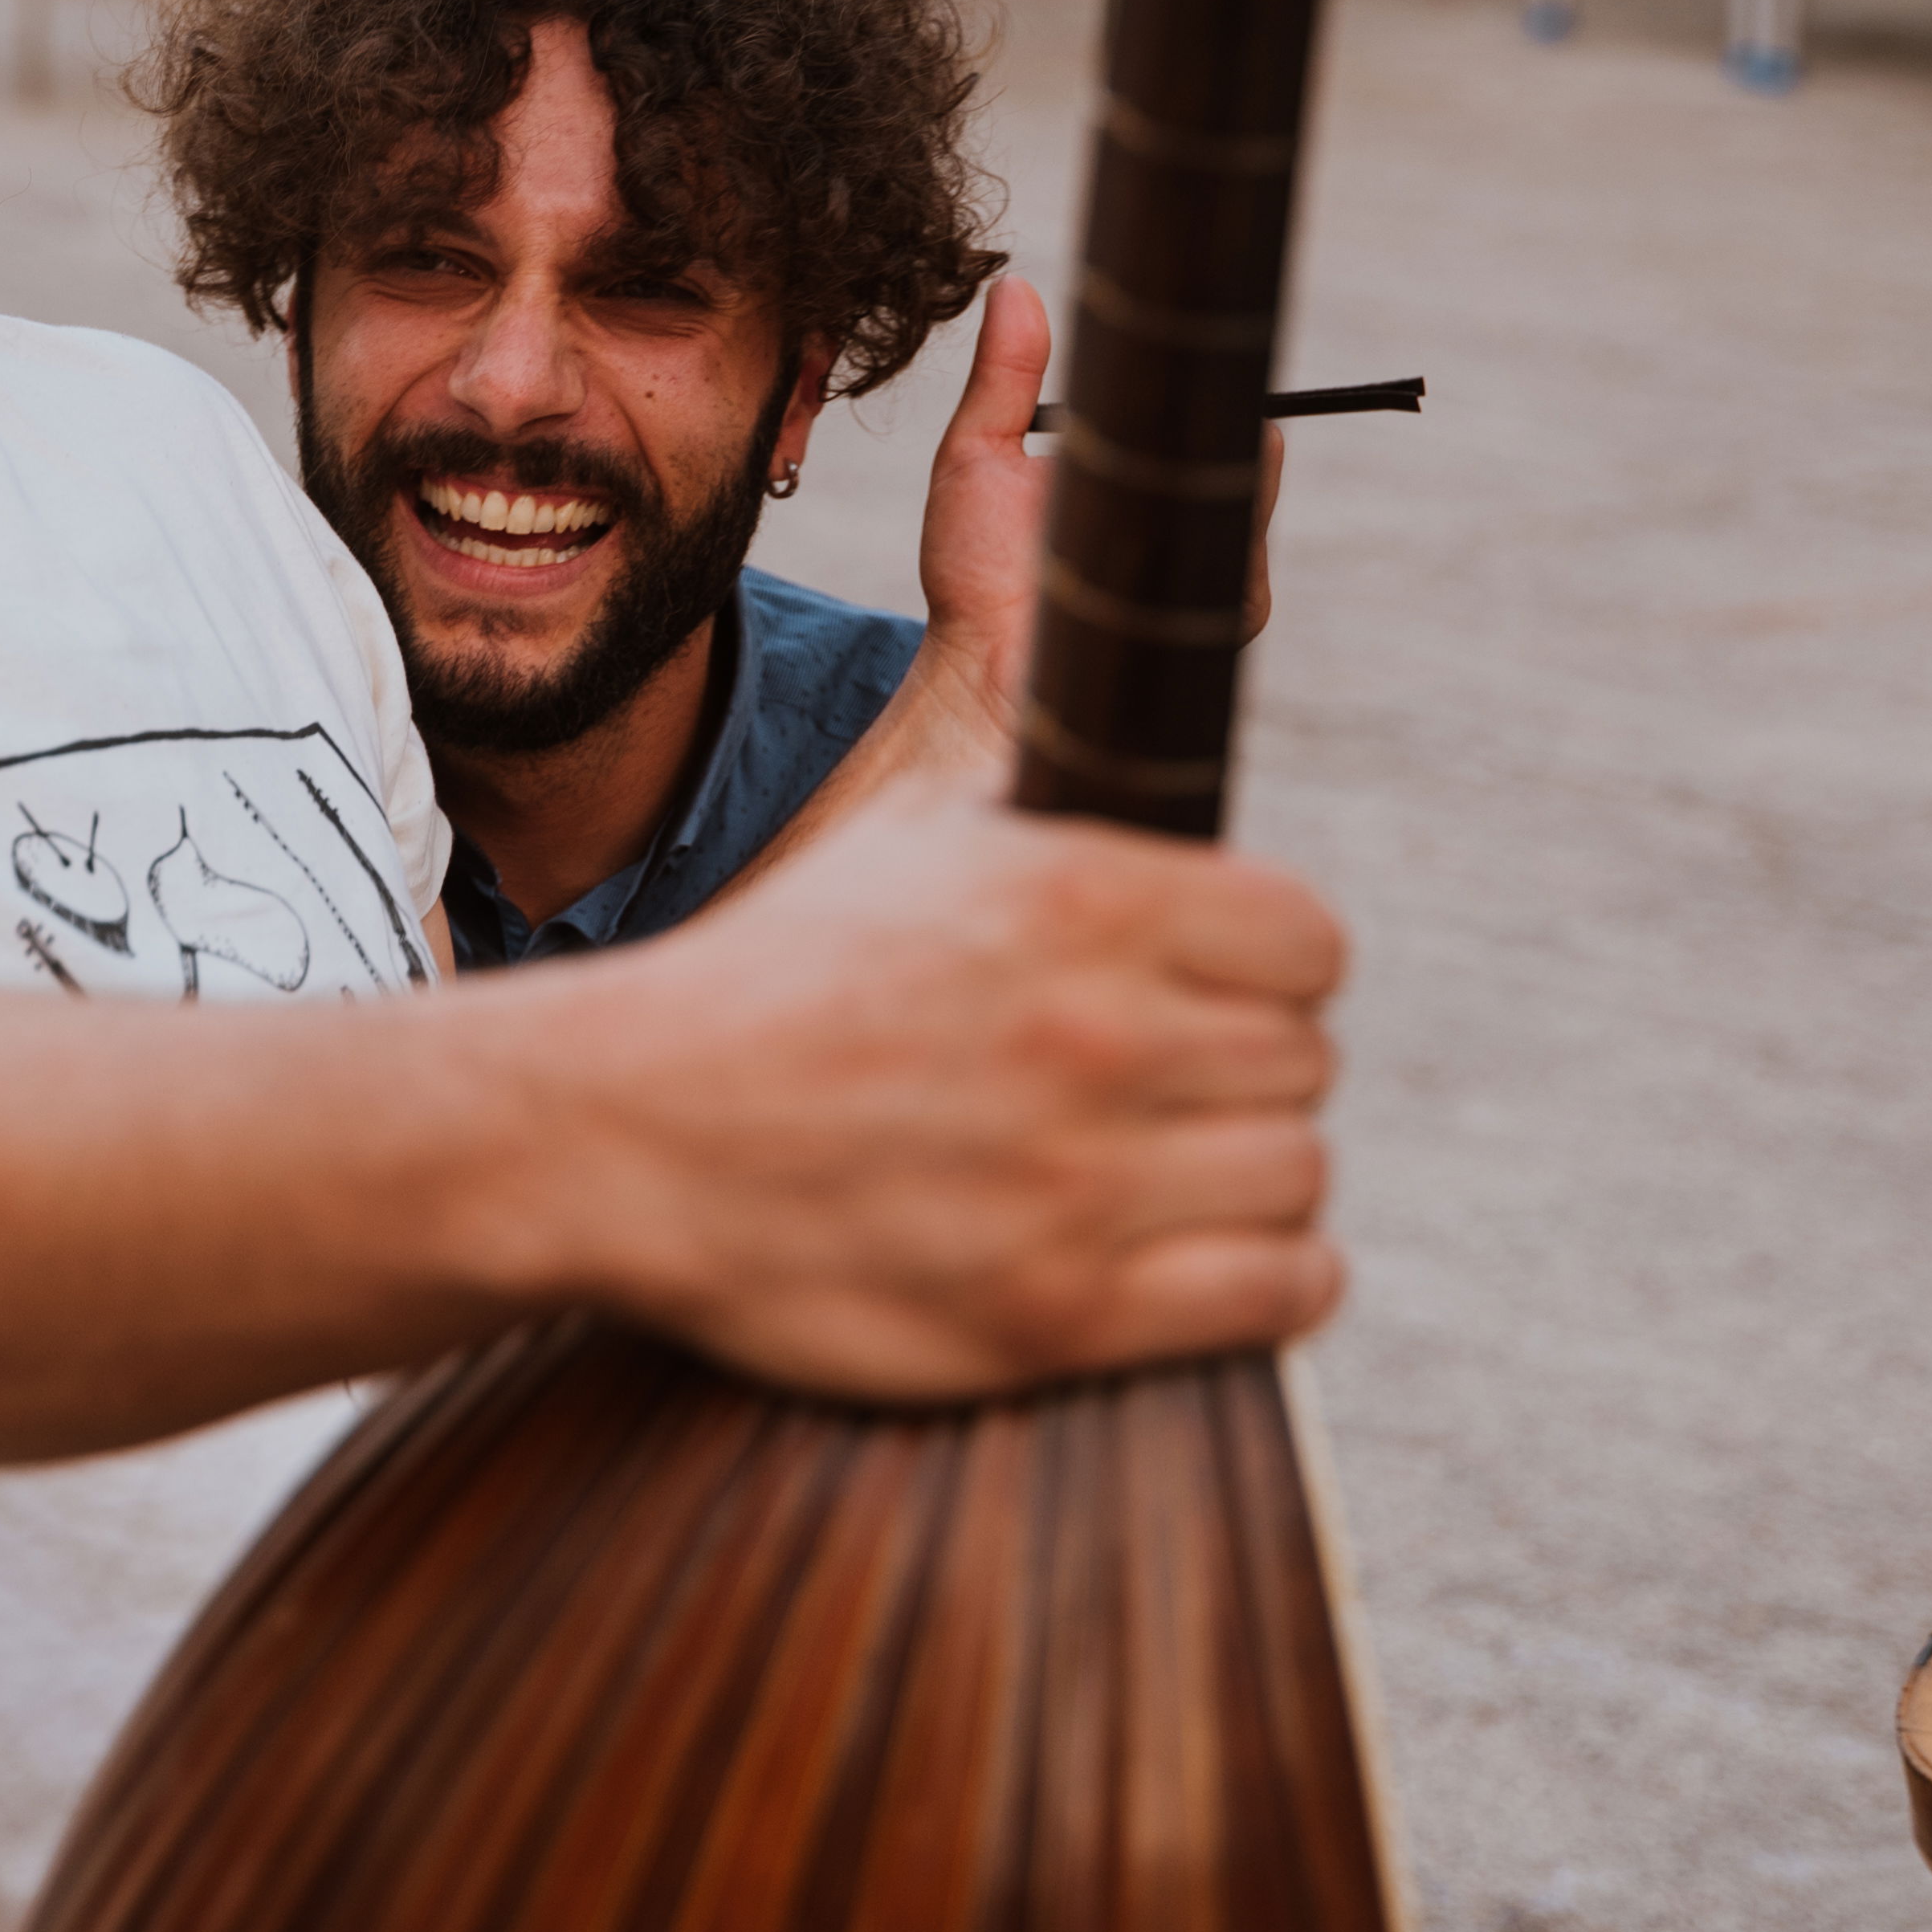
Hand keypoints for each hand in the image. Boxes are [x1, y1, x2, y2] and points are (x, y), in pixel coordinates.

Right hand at [546, 784, 1344, 1398]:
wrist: (626, 1133)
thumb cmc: (779, 977)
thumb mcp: (914, 829)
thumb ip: (1039, 767)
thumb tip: (1073, 621)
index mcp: (1076, 894)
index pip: (1305, 940)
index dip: (1267, 969)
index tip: (1217, 995)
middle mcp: (1095, 1029)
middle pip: (1303, 1059)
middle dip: (1243, 1073)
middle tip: (1165, 1092)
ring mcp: (1080, 1179)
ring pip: (1298, 1173)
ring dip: (1246, 1180)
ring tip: (1170, 1176)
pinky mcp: (1061, 1311)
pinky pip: (1276, 1291)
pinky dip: (1267, 1282)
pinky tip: (1207, 1260)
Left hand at [880, 275, 1281, 759]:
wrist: (979, 680)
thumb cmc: (973, 576)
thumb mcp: (978, 457)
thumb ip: (1003, 377)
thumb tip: (1012, 284)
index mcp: (1138, 473)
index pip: (1199, 414)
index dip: (1216, 383)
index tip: (1215, 340)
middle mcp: (1184, 522)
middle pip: (1244, 460)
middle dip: (1238, 429)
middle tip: (1225, 397)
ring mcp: (1207, 574)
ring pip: (1248, 515)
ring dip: (1230, 488)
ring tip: (1205, 456)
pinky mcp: (1213, 629)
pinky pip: (1242, 582)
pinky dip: (1224, 555)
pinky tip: (1190, 538)